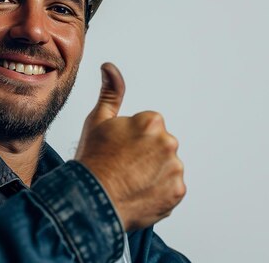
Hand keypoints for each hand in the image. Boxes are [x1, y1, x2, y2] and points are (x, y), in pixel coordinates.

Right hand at [75, 62, 185, 230]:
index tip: (117, 150)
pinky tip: (138, 193)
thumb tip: (109, 67)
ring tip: (129, 183)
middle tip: (122, 168)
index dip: (130, 139)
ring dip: (152, 174)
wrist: (91, 201)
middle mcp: (168, 142)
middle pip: (159, 147)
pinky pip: (170, 189)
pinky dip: (158, 192)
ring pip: (166, 168)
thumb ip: (111, 92)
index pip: (148, 128)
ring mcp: (175, 169)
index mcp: (152, 121)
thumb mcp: (98, 121)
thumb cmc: (92, 160)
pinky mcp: (177, 192)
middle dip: (145, 156)